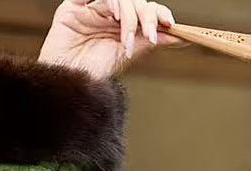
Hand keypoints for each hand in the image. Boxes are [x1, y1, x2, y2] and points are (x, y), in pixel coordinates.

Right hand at [38, 1, 184, 79]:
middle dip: (147, 17)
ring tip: (127, 42)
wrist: (69, 81)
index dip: (160, 13)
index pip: (146, 9)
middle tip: (150, 36)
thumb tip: (181, 37)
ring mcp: (94, 7)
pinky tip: (114, 19)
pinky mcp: (75, 5)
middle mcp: (111, 13)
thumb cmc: (94, 71)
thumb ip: (151, 41)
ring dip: (129, 16)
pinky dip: (111, 4)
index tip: (172, 25)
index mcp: (124, 24)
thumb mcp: (128, 54)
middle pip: (136, 1)